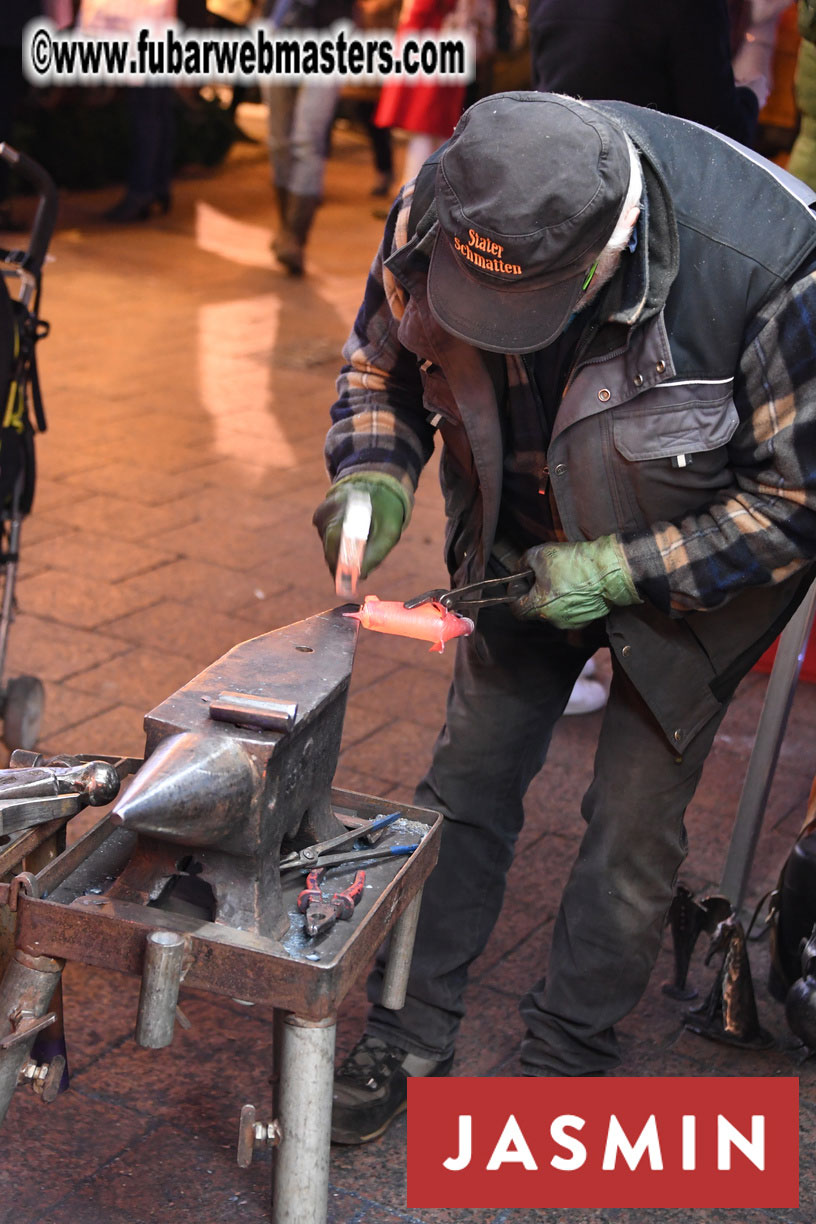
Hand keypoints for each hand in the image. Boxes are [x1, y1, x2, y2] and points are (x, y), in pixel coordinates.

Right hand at [313, 473, 409, 578]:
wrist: (375, 482)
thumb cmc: (385, 508)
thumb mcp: (390, 532)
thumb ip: (376, 555)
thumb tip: (361, 576)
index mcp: (345, 516)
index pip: (335, 551)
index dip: (339, 572)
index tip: (345, 587)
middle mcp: (328, 514)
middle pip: (329, 552)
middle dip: (341, 568)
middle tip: (353, 579)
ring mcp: (321, 514)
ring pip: (328, 547)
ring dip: (341, 554)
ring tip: (359, 546)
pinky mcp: (319, 516)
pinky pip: (326, 538)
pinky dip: (338, 543)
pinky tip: (350, 535)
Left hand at [512, 536, 640, 628]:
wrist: (609, 570)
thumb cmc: (574, 563)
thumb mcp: (539, 554)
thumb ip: (522, 563)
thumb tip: (518, 569)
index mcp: (539, 608)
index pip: (516, 610)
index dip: (516, 593)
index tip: (523, 580)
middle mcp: (553, 620)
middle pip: (535, 610)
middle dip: (536, 593)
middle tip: (544, 574)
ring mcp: (571, 622)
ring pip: (553, 611)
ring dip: (553, 597)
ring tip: (563, 578)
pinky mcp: (586, 620)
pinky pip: (570, 612)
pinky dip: (569, 601)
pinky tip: (576, 585)